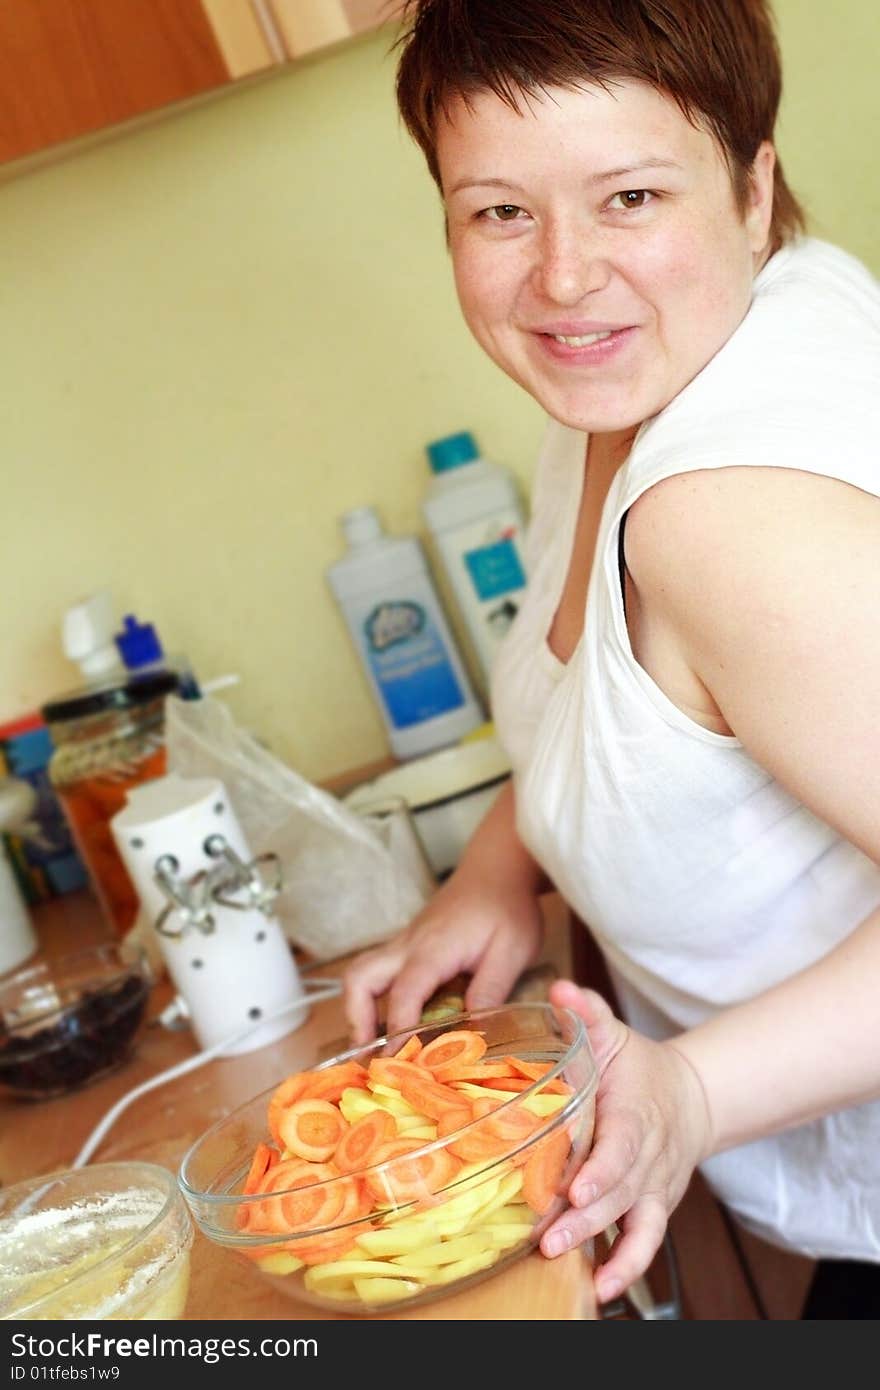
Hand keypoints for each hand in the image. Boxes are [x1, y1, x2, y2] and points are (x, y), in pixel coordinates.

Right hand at [341, 866, 544, 1043]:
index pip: (404, 995)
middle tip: (372, 1055)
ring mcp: (406, 943)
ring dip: (360, 1010)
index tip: (397, 1065)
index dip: (397, 1032)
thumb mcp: (512, 951)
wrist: (499, 866)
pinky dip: (378, 1000)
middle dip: (356, 1018)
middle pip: (359, 978)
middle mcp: (409, 945)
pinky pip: (381, 973)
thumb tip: (472, 1033)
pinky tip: (399, 1023)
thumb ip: (491, 989)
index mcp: (433, 949)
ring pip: (362, 974)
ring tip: (378, 1046)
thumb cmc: (508, 906)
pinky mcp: (410, 945)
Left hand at [540, 980, 711, 1306]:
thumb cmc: (638, 1066)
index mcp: (635, 1113)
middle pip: (621, 1192)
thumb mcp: (612, 1033)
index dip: (603, 1170)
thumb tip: (559, 990)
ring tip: (566, 1261)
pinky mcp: (653, 1208)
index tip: (577, 1190)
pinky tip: (601, 1290)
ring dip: (604, 1248)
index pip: (622, 1145)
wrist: (690, 1097)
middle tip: (551, 1236)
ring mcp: (653, 1186)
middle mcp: (648, 1156)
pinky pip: (645, 1243)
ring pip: (634, 1222)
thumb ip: (586, 1012)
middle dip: (587, 1218)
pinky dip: (627, 1267)